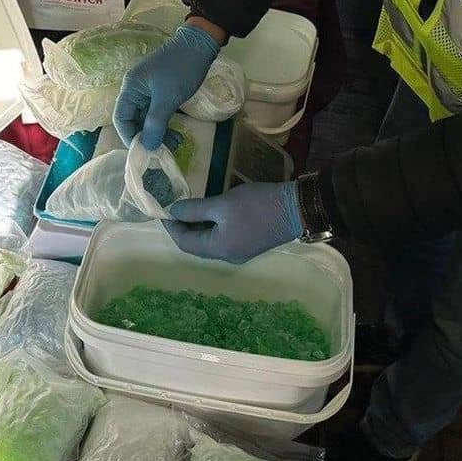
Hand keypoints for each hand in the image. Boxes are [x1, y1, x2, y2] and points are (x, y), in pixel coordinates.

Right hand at [113, 23, 220, 149]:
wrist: (200, 45)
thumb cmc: (181, 69)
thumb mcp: (168, 99)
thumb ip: (155, 124)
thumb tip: (148, 147)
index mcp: (131, 88)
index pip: (121, 118)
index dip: (130, 137)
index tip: (144, 152)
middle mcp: (135, 90)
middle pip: (133, 120)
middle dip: (146, 137)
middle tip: (161, 152)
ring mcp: (148, 91)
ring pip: (146, 119)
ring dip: (157, 133)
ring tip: (174, 144)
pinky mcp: (160, 92)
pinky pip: (156, 113)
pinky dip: (164, 125)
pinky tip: (176, 135)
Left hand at [162, 182, 303, 263]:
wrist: (296, 208)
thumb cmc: (257, 206)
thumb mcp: (222, 204)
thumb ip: (195, 209)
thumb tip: (173, 212)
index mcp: (219, 249)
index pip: (185, 243)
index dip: (172, 228)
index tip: (164, 211)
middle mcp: (227, 257)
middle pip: (197, 246)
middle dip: (184, 229)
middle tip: (176, 208)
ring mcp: (240, 253)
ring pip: (210, 243)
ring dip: (198, 228)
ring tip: (191, 209)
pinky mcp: (249, 245)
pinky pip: (222, 240)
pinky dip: (212, 229)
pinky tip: (211, 214)